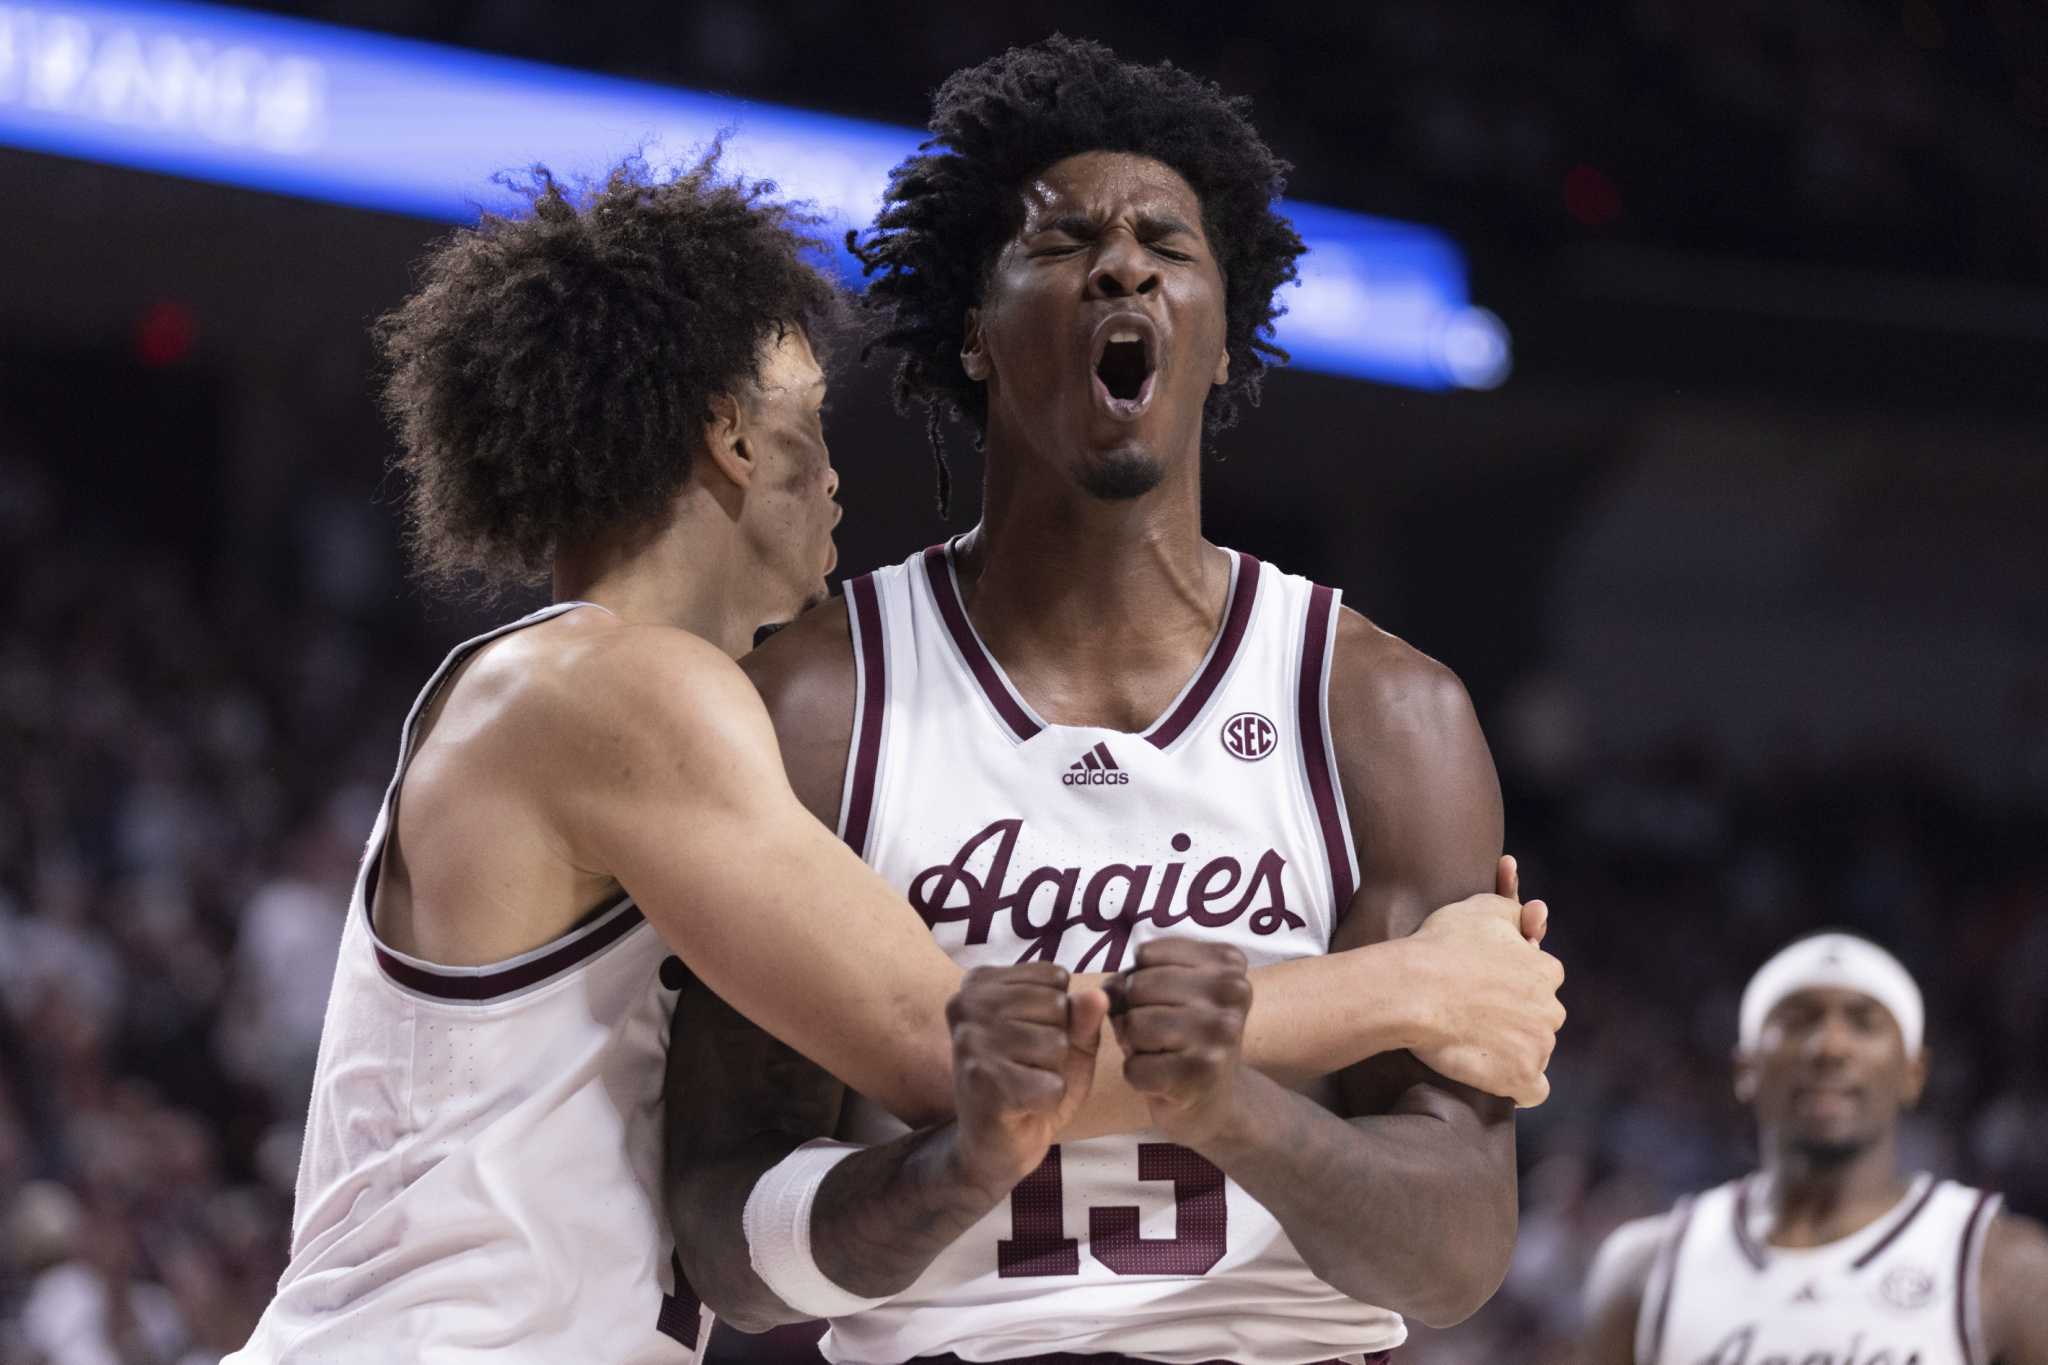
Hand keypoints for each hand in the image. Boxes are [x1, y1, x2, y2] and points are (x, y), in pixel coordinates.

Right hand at [947, 964, 1109, 1194]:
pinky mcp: (982, 1083)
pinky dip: (1048, 1101)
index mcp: (980, 982)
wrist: (995, 1143)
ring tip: (1024, 1083)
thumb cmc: (1030, 1081)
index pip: (1054, 977)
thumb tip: (1098, 996)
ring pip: (1055, 1044)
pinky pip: (1051, 1085)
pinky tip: (1023, 1106)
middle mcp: (967, 1005)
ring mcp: (970, 1043)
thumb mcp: (1066, 1041)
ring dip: (1052, 1072)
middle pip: (1056, 1006)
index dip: (1059, 1014)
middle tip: (1027, 1065)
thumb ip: (1082, 1015)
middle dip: (1056, 1042)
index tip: (1029, 1036)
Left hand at [1106, 939, 1254, 1148]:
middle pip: (1138, 986)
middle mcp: (1232, 991)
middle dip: (1134, 1013)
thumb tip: (1108, 991)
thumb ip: (1136, 977)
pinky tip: (1163, 1079)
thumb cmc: (1185, 1036)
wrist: (1215, 1101)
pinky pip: (1134, 1067)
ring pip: (1134, 1024)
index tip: (1167, 1003)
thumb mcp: (1170, 992)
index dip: (1139, 981)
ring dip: (1134, 1044)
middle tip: (1161, 1034)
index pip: (1146, 954)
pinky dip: (1137, 1076)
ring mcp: (1220, 1033)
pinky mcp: (1201, 1074)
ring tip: (1162, 1054)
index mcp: (1227, 962)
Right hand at [1407, 859, 1565, 1106]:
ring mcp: (1538, 1046)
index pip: (1542, 981)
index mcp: (1546, 971)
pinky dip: (1520, 1087)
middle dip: (1519, 1017)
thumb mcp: (1482, 908)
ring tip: (1476, 1043)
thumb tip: (1533, 915)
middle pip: (1541, 1018)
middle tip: (1478, 1015)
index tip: (1487, 987)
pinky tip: (1500, 1079)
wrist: (1413, 988)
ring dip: (1515, 1049)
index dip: (1514, 983)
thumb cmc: (1441, 945)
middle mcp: (1551, 1009)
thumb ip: (1515, 911)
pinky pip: (1534, 1091)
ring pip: (1537, 1050)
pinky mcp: (1521, 1077)